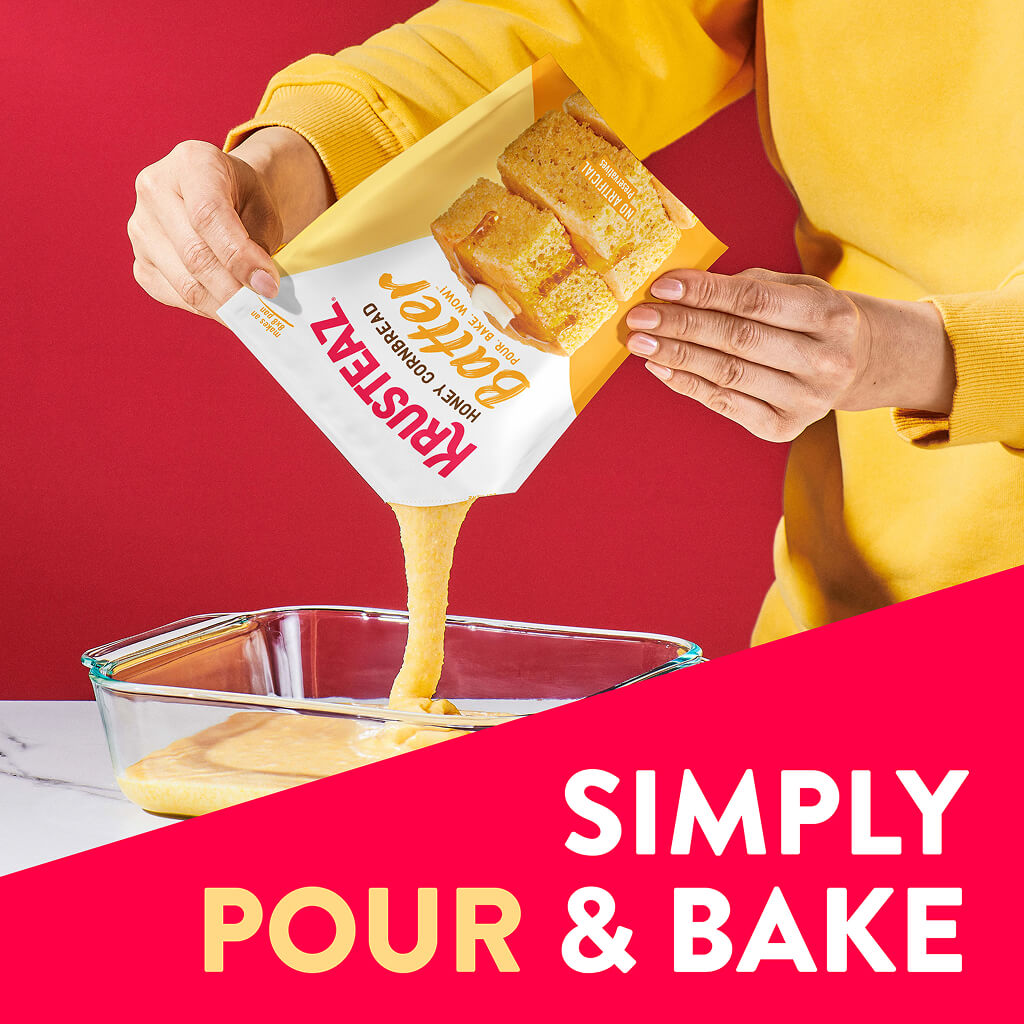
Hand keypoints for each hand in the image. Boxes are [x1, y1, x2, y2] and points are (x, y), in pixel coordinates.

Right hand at [128, 127, 333, 317]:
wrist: (222, 195)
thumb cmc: (245, 200)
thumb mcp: (263, 209)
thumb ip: (258, 245)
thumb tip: (259, 290)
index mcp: (191, 162)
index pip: (208, 215)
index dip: (239, 256)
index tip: (268, 286)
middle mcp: (154, 188)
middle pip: (194, 254)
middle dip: (234, 290)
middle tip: (264, 309)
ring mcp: (140, 226)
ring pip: (183, 281)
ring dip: (223, 305)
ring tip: (252, 313)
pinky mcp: (140, 260)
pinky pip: (172, 294)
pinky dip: (205, 308)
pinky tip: (228, 307)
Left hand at [625, 268, 954, 441]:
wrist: (857, 364)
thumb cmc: (812, 318)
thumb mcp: (797, 289)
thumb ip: (748, 286)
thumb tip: (682, 287)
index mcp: (829, 315)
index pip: (754, 301)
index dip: (704, 293)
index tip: (662, 287)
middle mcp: (823, 361)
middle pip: (737, 339)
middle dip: (681, 325)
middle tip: (639, 317)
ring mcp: (806, 400)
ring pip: (727, 373)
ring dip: (677, 356)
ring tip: (640, 342)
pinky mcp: (784, 428)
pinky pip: (725, 403)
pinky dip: (687, 385)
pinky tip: (660, 368)